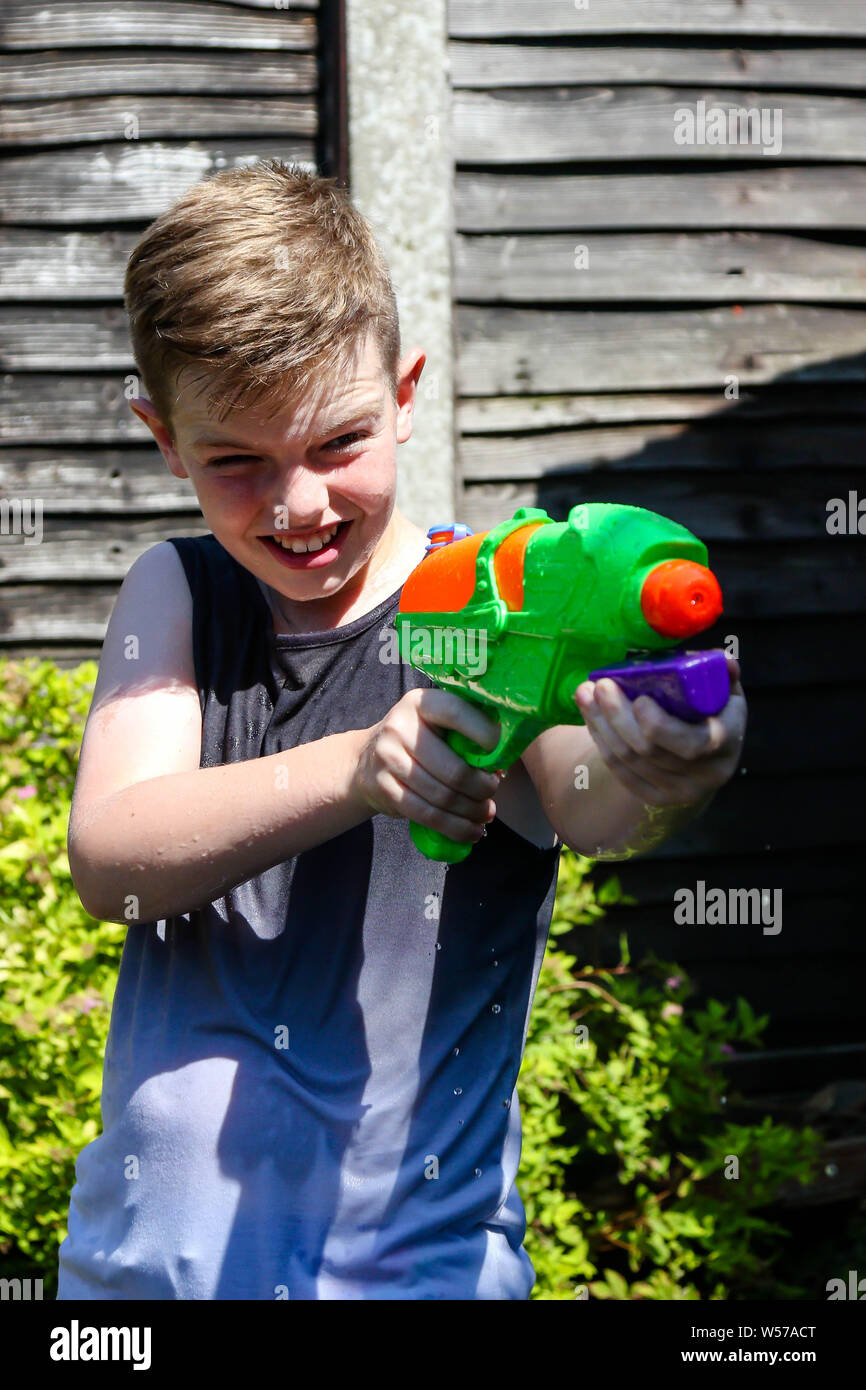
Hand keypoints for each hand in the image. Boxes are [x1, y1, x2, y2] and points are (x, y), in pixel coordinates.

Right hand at [354, 688, 502, 842]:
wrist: (365, 760)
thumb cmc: (416, 740)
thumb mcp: (435, 722)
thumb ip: (465, 732)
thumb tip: (504, 762)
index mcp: (421, 703)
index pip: (457, 713)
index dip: (486, 735)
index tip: (503, 754)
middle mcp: (401, 727)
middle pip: (454, 769)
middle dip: (483, 787)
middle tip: (493, 792)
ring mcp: (389, 759)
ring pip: (443, 796)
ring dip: (471, 811)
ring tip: (486, 814)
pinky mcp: (385, 790)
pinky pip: (427, 815)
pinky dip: (455, 828)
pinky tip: (471, 831)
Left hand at [574, 654, 746, 807]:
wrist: (708, 761)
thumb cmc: (715, 715)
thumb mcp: (727, 693)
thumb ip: (721, 674)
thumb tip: (718, 658)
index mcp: (724, 745)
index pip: (689, 744)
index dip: (659, 724)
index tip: (640, 698)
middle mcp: (702, 775)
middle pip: (648, 750)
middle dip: (618, 715)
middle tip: (601, 685)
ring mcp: (677, 791)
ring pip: (628, 759)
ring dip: (601, 723)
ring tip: (585, 693)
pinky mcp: (654, 797)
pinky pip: (620, 770)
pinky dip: (602, 740)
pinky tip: (591, 717)